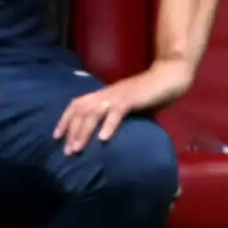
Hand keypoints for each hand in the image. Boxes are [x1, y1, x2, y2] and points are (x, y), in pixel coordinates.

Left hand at [54, 60, 194, 156]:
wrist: (170, 76)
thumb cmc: (151, 93)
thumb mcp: (128, 105)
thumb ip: (117, 116)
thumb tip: (106, 137)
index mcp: (104, 94)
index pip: (77, 103)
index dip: (65, 119)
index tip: (56, 136)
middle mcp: (107, 94)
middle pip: (81, 110)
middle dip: (72, 131)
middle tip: (67, 152)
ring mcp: (119, 95)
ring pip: (94, 112)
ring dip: (83, 131)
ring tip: (77, 149)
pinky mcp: (132, 98)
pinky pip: (117, 112)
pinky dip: (109, 125)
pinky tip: (104, 139)